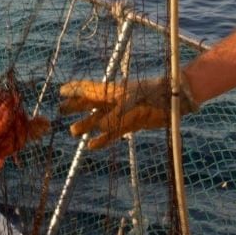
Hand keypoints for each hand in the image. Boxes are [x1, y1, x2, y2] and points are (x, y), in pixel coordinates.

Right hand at [60, 75, 199, 149]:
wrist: (175, 99)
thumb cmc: (153, 95)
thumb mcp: (132, 105)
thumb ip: (114, 116)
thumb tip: (98, 127)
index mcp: (112, 90)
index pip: (89, 88)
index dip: (74, 89)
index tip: (60, 91)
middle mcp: (114, 100)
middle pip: (90, 103)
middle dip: (75, 106)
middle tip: (60, 110)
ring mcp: (123, 112)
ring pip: (99, 120)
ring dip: (86, 125)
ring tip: (72, 131)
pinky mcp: (132, 124)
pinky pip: (113, 133)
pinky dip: (102, 140)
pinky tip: (92, 146)